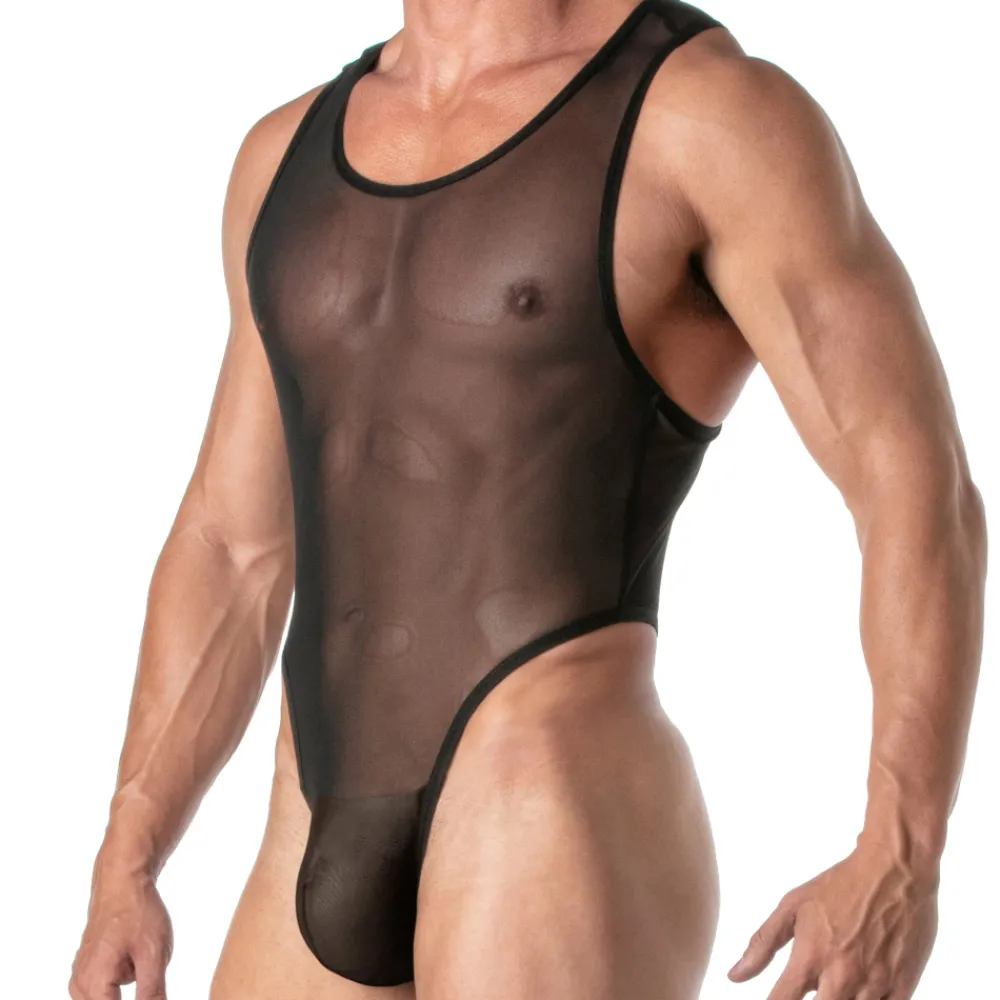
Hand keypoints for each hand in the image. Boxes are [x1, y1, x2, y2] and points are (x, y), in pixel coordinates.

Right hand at [70, 867, 172, 999]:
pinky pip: (105, 988)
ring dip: (128, 985)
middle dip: (132, 995)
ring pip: (108, 998)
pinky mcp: (86, 970)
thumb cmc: (138, 913)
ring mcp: (79, 977)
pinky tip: (132, 953)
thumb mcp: (154, 954)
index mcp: (93, 985)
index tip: (146, 981)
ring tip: (138, 954)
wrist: (123, 882)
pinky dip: (121, 977)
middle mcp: (79, 986)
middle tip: (142, 963)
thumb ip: (152, 992)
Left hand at [728, 841, 938, 998]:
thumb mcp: (793, 906)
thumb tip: (735, 977)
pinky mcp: (904, 988)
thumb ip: (763, 944)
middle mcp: (842, 976)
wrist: (895, 870)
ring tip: (831, 984)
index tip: (775, 998)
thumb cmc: (840, 885)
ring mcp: (876, 985)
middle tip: (808, 987)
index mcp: (811, 957)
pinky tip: (857, 990)